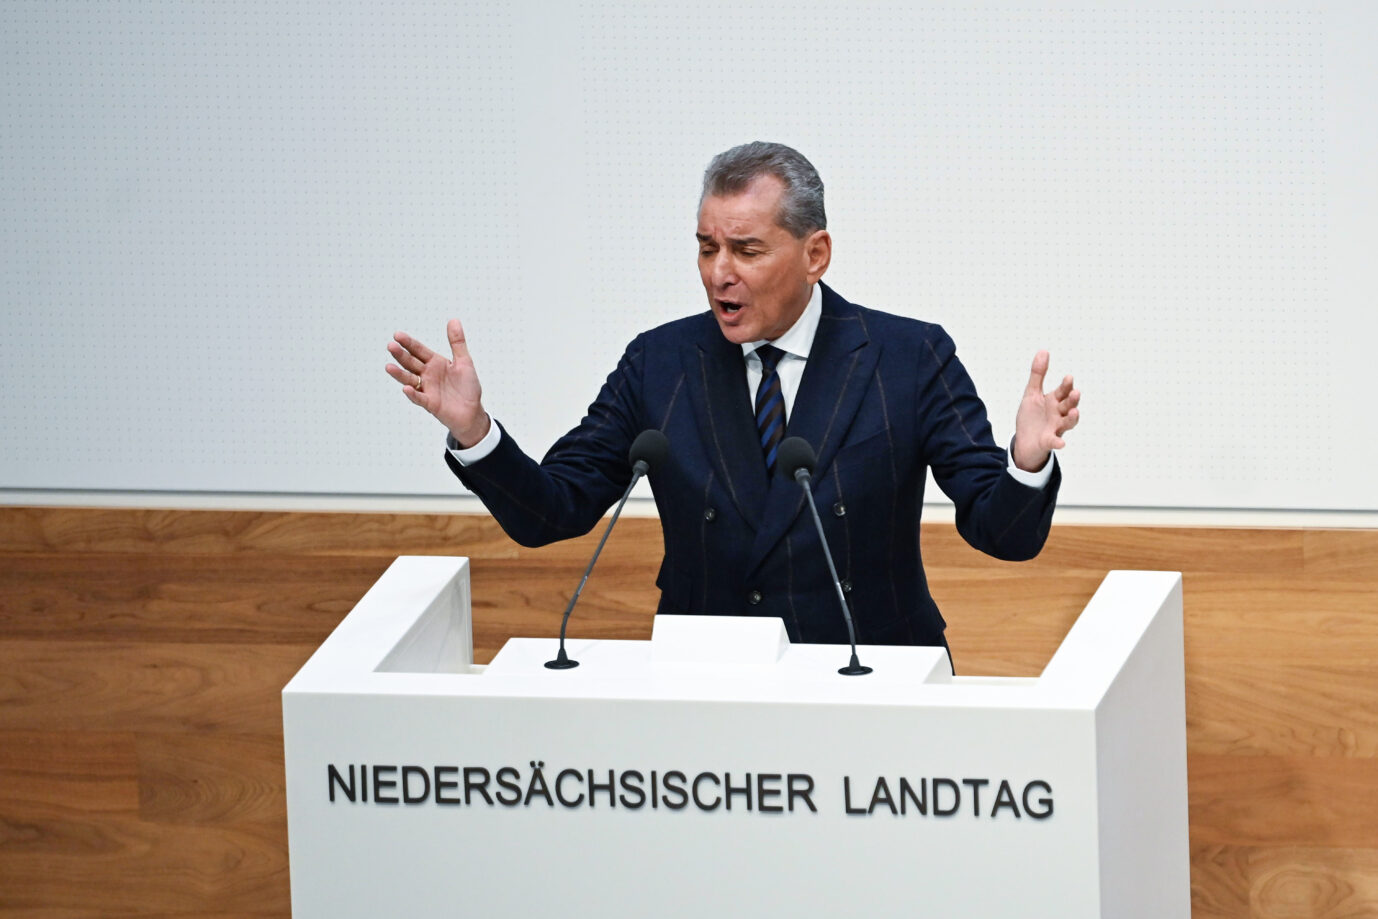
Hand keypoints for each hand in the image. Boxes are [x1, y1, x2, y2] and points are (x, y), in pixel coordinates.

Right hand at [386, 319, 490, 446]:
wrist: (472, 411)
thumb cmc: (468, 387)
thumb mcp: (464, 361)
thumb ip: (457, 342)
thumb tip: (453, 320)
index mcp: (435, 363)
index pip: (418, 351)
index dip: (409, 343)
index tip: (397, 335)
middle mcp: (427, 375)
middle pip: (411, 363)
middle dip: (401, 355)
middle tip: (391, 346)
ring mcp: (427, 389)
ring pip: (410, 380)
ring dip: (399, 374)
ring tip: (389, 367)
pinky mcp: (431, 404)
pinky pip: (420, 398)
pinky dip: (413, 394)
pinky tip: (406, 388)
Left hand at [1012, 350, 1079, 472]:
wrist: (1025, 441)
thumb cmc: (1031, 417)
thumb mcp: (1032, 393)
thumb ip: (1038, 374)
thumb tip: (1043, 351)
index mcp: (1054, 401)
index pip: (1063, 391)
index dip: (1066, 385)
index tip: (1068, 378)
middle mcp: (1058, 414)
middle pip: (1068, 405)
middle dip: (1072, 399)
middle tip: (1075, 392)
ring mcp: (1055, 428)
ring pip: (1067, 423)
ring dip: (1072, 418)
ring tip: (1075, 412)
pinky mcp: (1048, 441)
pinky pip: (1054, 441)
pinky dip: (1058, 442)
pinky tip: (1061, 443)